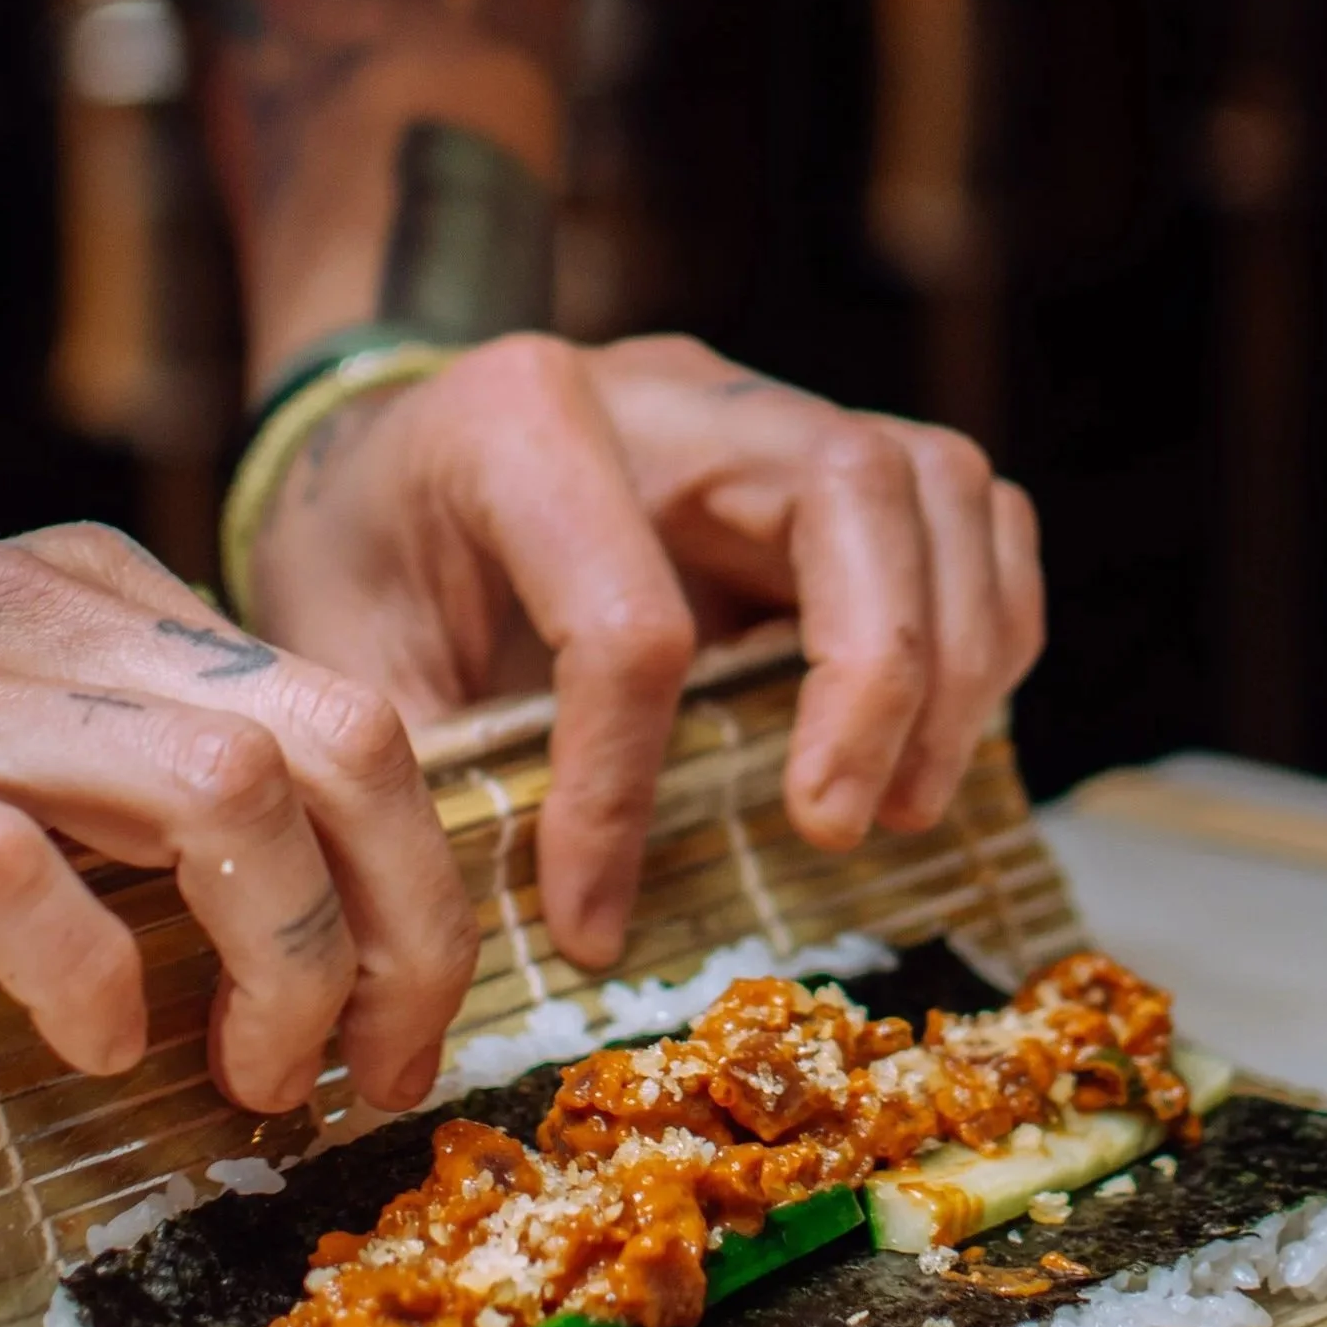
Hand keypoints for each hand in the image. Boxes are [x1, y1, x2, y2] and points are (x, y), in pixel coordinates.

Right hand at [0, 526, 476, 1110]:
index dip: (421, 891)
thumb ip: (151, 793)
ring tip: (241, 1073)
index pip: (354, 720)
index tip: (405, 1030)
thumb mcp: (13, 754)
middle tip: (365, 1071)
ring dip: (279, 962)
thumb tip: (331, 930)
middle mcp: (39, 616)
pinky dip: (88, 978)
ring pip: (223, 791)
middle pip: (338, 743)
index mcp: (105, 600)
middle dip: (400, 929)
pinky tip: (91, 1044)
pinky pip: (12, 873)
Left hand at [252, 333, 1045, 968]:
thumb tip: (508, 939)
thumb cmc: (361, 555)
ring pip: (937, 486)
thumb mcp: (341, 659)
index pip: (626, 618)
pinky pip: (967, 511)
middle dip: (873, 677)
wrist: (375, 454)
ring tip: (899, 804)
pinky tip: (931, 737)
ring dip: (953, 659)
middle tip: (833, 827)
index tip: (590, 918)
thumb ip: (424, 775)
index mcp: (518, 419)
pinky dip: (985, 623)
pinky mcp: (823, 457)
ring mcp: (761, 410)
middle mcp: (666, 387)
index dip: (616, 792)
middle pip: (851, 488)